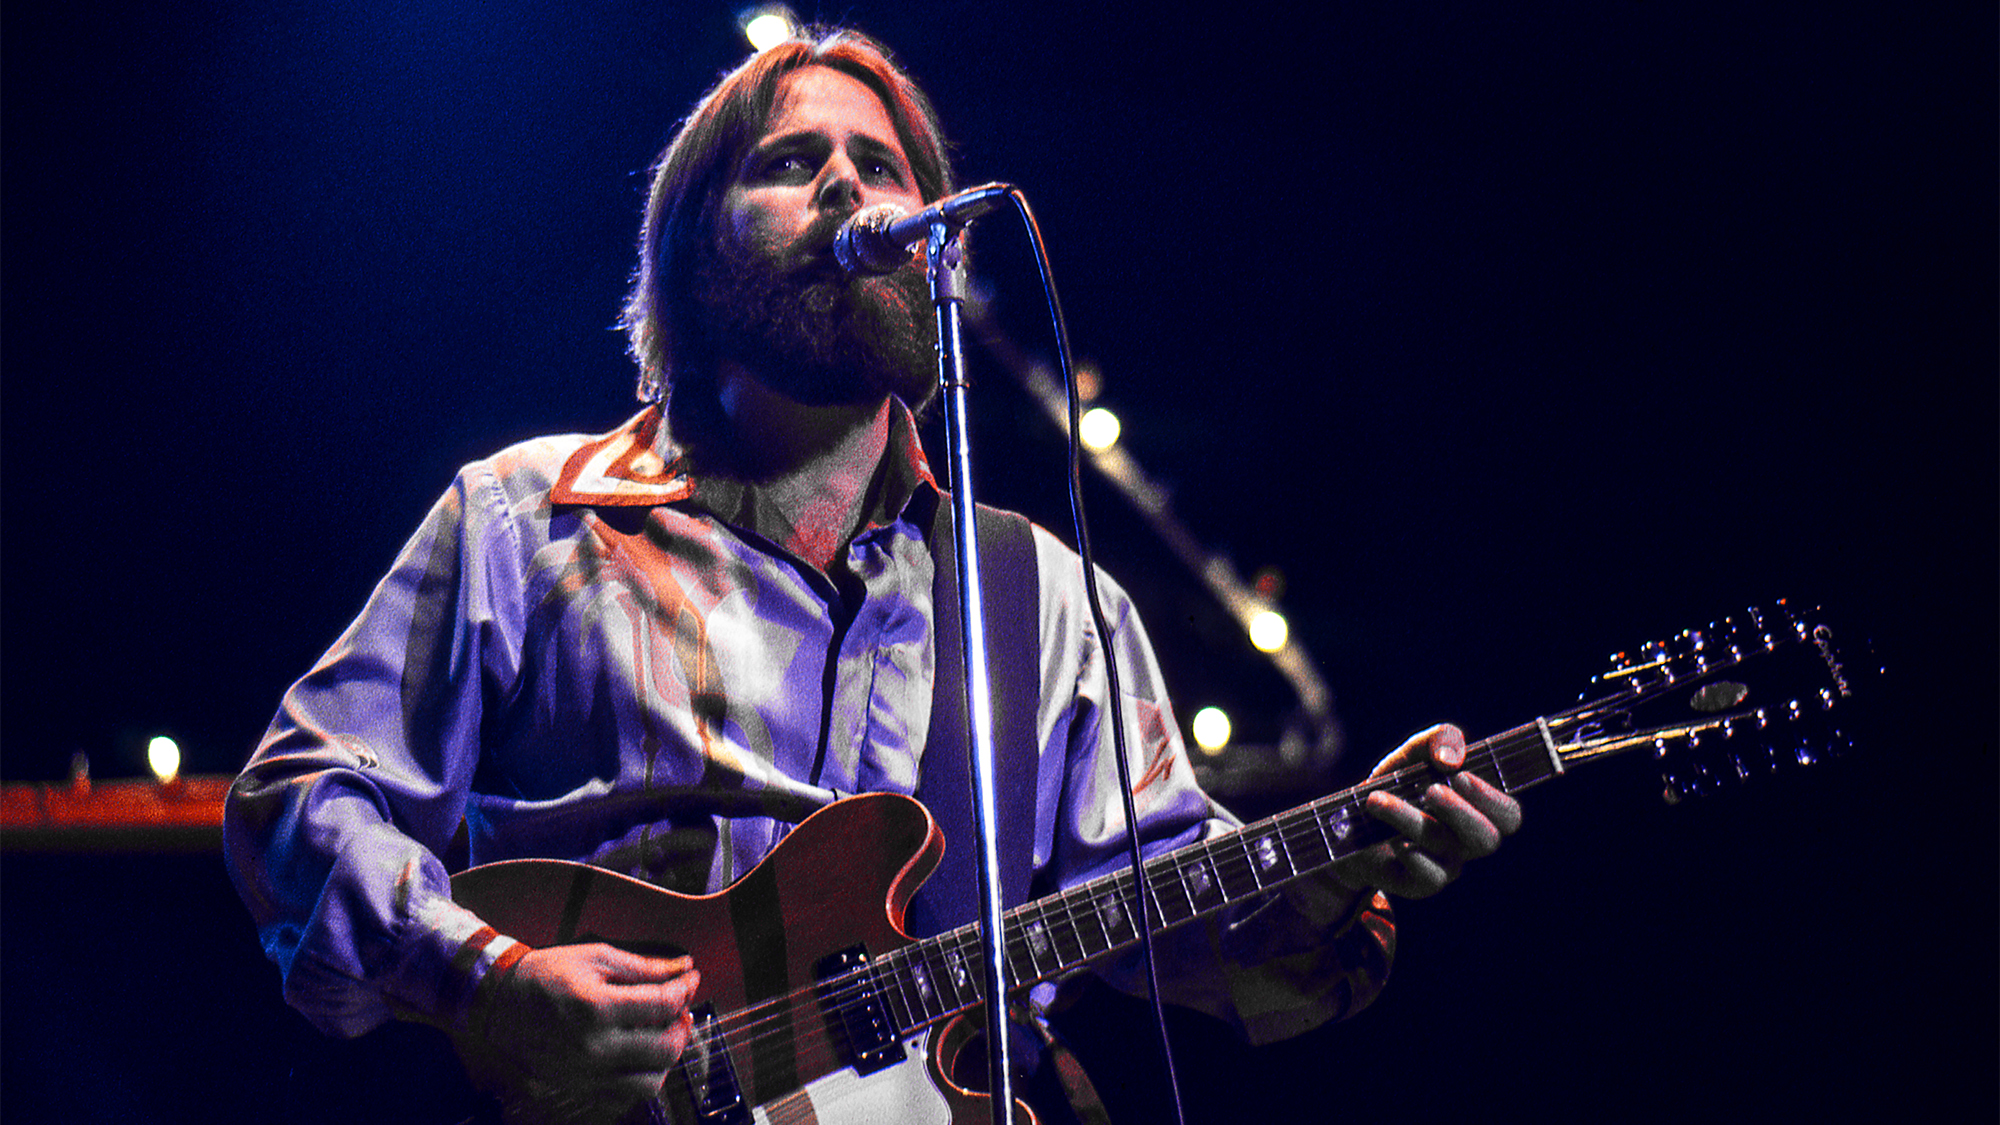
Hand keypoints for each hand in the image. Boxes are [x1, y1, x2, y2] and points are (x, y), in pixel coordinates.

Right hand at [480, 943, 700, 1123]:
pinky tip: (641, 1054)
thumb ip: (645, 967)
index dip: (685, 990)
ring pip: (650, 1081)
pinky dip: (642, 1077)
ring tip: (664, 1033)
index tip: (690, 979)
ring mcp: (584, 1073)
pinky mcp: (578, 1087)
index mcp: (596, 1008)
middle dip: (682, 1026)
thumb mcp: (596, 957)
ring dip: (667, 1057)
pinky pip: (625, 1096)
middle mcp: (592, 1048)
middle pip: (664, 1048)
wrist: (498, 1002)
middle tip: (680, 1008)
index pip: (663, 1005)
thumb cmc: (547, 974)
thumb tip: (685, 968)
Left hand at [1331, 723, 1521, 899]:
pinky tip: (1392, 839)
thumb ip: (1439, 740)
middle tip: (1431, 791)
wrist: (1353, 822)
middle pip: (1486, 838)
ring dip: (1409, 818)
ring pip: (1442, 846)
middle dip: (1460, 812)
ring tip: (1377, 799)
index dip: (1492, 799)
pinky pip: (1427, 876)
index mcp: (1478, 811)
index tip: (1461, 776)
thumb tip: (1451, 756)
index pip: (1508, 815)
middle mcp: (1467, 841)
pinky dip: (1411, 855)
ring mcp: (1446, 865)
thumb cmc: (1398, 785)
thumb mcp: (1414, 754)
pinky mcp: (1420, 883)